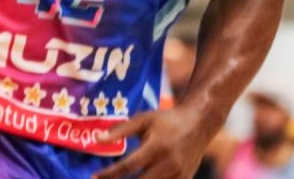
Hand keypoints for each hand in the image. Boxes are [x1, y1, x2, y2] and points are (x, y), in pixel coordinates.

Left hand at [93, 106, 207, 178]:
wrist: (199, 124)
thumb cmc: (167, 120)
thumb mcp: (144, 119)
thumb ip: (121, 130)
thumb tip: (98, 139)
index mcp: (156, 147)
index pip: (128, 166)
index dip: (109, 174)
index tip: (94, 176)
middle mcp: (168, 164)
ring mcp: (178, 176)